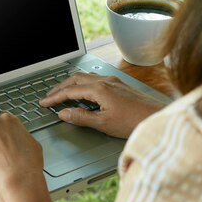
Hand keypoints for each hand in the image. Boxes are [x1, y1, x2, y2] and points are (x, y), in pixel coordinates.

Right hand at [40, 72, 164, 137]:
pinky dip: (83, 85)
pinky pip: (95, 79)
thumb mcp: (103, 124)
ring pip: (85, 77)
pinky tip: (83, 94)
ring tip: (62, 94)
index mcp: (99, 89)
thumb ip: (81, 117)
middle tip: (49, 97)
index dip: (55, 98)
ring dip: (71, 84)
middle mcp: (105, 81)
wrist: (157, 117)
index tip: (44, 103)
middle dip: (60, 87)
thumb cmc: (134, 121)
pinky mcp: (119, 85)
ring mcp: (113, 81)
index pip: (70, 91)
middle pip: (75, 79)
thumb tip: (64, 114)